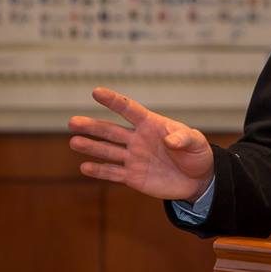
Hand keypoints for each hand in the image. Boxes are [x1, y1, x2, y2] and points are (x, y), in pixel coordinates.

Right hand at [68, 87, 214, 201]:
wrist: (198, 179)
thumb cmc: (197, 154)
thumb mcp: (197, 142)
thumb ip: (184, 138)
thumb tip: (169, 140)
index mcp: (152, 125)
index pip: (130, 110)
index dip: (114, 101)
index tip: (96, 92)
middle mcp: (138, 139)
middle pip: (111, 131)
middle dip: (92, 126)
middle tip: (72, 121)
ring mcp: (134, 158)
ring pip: (108, 151)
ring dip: (91, 147)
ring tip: (74, 141)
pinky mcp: (133, 177)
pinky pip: (113, 173)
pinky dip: (99, 171)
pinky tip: (85, 167)